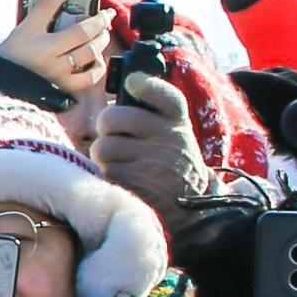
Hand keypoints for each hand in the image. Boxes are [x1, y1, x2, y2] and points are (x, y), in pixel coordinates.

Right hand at [0, 0, 112, 91]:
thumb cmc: (8, 62)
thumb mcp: (18, 36)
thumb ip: (40, 25)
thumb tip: (67, 16)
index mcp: (28, 31)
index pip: (50, 0)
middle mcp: (44, 50)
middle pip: (82, 30)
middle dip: (100, 20)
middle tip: (106, 16)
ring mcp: (56, 70)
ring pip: (90, 51)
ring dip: (102, 40)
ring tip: (103, 35)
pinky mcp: (63, 88)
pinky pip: (90, 77)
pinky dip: (98, 66)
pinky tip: (97, 60)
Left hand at [93, 70, 212, 220]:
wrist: (193, 213)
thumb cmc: (172, 165)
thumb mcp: (176, 136)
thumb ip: (153, 114)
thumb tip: (119, 94)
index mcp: (179, 123)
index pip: (164, 95)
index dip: (144, 84)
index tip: (132, 83)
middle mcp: (170, 141)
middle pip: (113, 117)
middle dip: (106, 127)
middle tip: (111, 135)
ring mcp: (154, 165)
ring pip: (102, 148)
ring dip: (103, 156)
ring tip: (120, 162)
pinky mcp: (138, 187)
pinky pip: (104, 172)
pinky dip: (108, 176)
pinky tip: (124, 179)